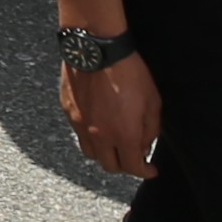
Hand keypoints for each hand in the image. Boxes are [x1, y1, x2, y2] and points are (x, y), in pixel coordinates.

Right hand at [62, 53, 161, 177]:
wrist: (97, 49)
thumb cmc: (128, 71)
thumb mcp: (153, 101)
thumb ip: (150, 129)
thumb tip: (145, 145)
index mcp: (124, 135)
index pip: (133, 168)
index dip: (145, 172)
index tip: (150, 169)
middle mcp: (100, 136)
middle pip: (109, 166)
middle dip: (124, 165)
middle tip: (133, 156)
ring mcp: (81, 125)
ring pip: (91, 153)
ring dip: (104, 154)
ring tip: (114, 142)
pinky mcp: (69, 112)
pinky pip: (79, 133)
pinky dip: (90, 136)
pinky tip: (99, 123)